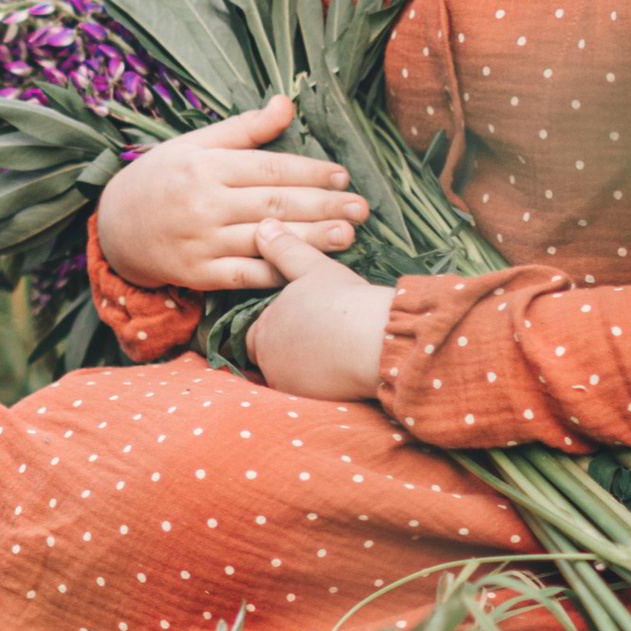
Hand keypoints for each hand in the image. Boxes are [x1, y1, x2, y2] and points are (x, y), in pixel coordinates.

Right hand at [96, 96, 367, 295]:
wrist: (114, 227)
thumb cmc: (161, 178)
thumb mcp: (195, 143)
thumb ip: (245, 128)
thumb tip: (287, 103)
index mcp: (206, 166)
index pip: (269, 169)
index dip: (309, 173)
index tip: (342, 176)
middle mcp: (204, 203)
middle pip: (274, 204)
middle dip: (322, 206)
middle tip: (360, 208)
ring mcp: (201, 242)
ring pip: (265, 241)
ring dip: (310, 240)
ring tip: (347, 236)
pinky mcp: (198, 275)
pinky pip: (244, 275)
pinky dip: (276, 273)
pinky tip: (307, 272)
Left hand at [246, 221, 396, 400]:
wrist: (374, 342)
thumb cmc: (342, 301)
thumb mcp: (312, 268)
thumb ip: (284, 250)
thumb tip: (264, 227)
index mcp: (263, 329)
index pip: (256, 332)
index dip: (277, 325)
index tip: (301, 320)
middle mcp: (269, 363)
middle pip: (271, 358)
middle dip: (288, 349)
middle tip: (318, 335)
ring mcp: (290, 386)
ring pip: (290, 377)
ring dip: (304, 367)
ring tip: (332, 352)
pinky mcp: (313, 403)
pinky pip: (310, 393)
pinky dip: (322, 383)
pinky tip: (341, 370)